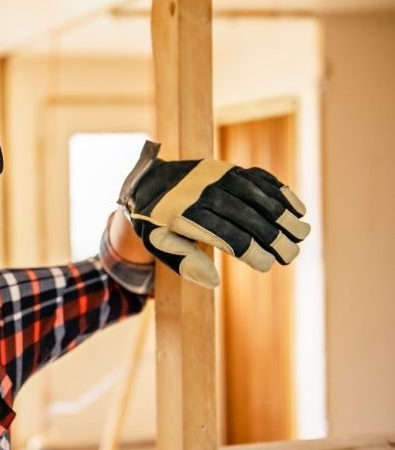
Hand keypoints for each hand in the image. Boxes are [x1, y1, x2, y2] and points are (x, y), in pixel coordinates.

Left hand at [117, 140, 310, 288]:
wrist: (147, 182)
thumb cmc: (156, 223)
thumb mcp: (159, 245)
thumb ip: (184, 262)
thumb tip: (214, 282)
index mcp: (183, 214)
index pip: (223, 234)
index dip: (248, 250)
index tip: (268, 265)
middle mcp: (201, 191)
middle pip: (244, 215)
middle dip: (272, 235)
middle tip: (292, 255)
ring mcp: (216, 175)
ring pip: (256, 194)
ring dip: (282, 213)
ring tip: (302, 233)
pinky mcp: (225, 167)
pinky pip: (257, 177)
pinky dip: (279, 191)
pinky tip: (297, 208)